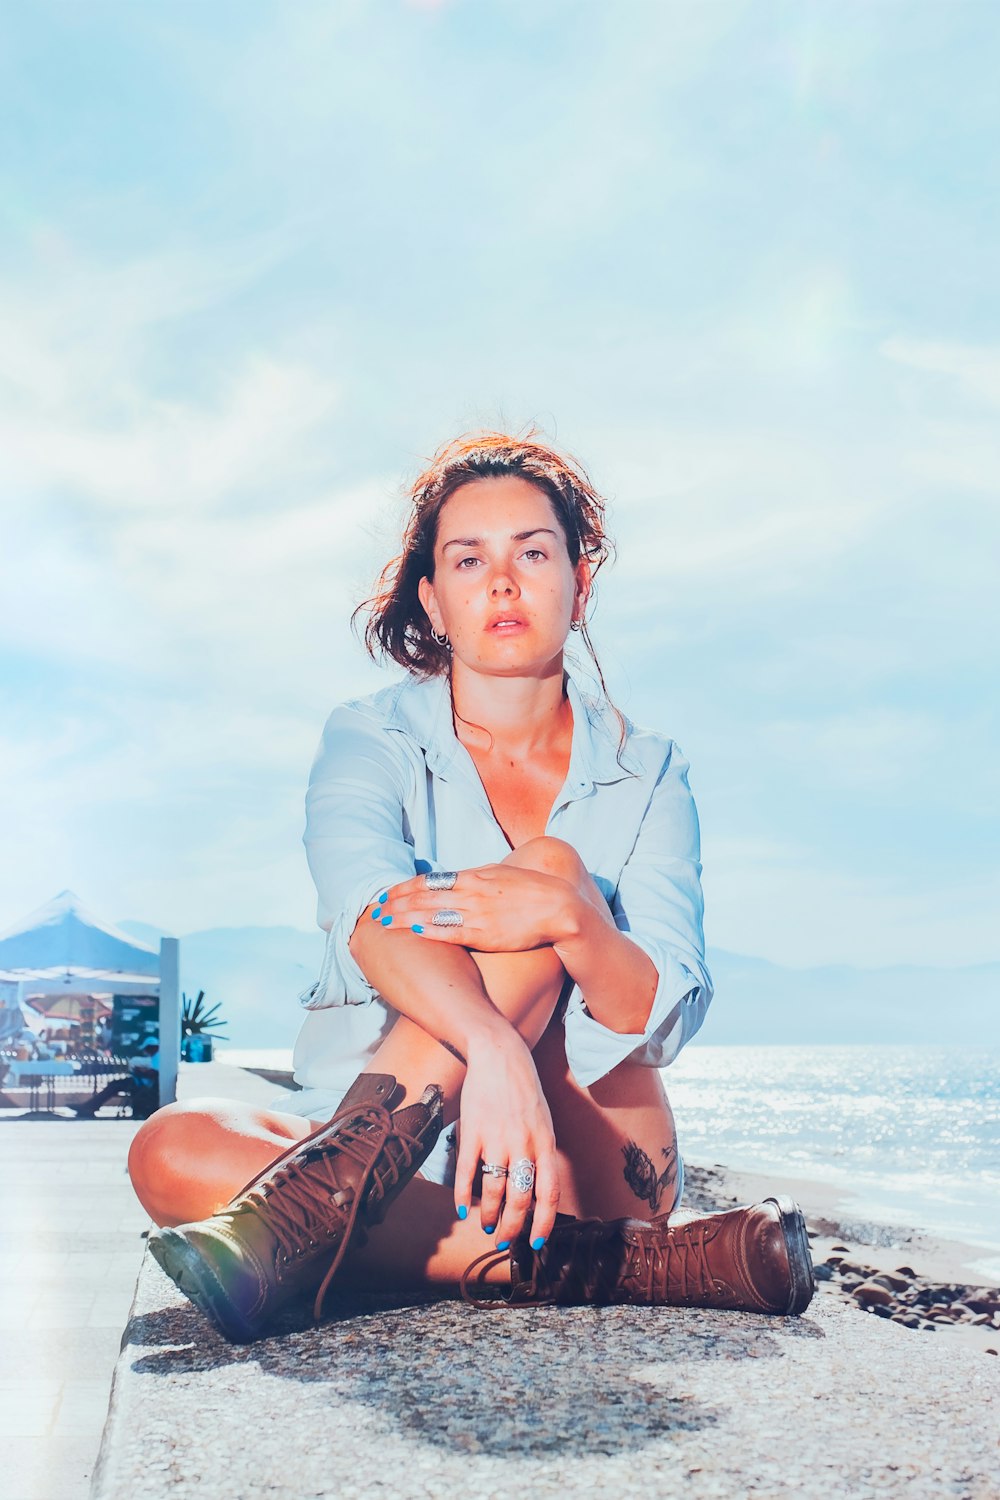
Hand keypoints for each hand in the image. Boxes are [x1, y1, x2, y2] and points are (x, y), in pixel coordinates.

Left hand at [369, 863, 577, 952]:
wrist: (559, 908)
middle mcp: (471, 892)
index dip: (405, 887)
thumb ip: (476, 879)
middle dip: (397, 902)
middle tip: (375, 909)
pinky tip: (413, 932)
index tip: (387, 893)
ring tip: (385, 922)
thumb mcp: (500, 876)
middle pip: (425, 895)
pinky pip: (452, 931)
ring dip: (405, 917)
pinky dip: (430, 931)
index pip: (430, 880)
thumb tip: (455, 881)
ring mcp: (477, 913)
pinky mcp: (486, 934)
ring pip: (432, 913)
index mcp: (474, 876)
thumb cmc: (531, 892)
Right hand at [453, 1029, 560, 1248]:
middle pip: (520, 1200)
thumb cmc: (524, 1090)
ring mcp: (497, 1139)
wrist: (500, 1056)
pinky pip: (467, 1172)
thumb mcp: (543, 1122)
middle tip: (505, 1241)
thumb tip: (535, 1192)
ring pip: (494, 1191)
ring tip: (487, 1225)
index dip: (543, 1223)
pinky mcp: (473, 1132)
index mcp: (545, 1143)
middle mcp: (523, 1145)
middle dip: (512, 1228)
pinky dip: (463, 1195)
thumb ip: (541, 1154)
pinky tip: (461, 1208)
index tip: (536, 1242)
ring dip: (489, 1215)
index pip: (549, 1194)